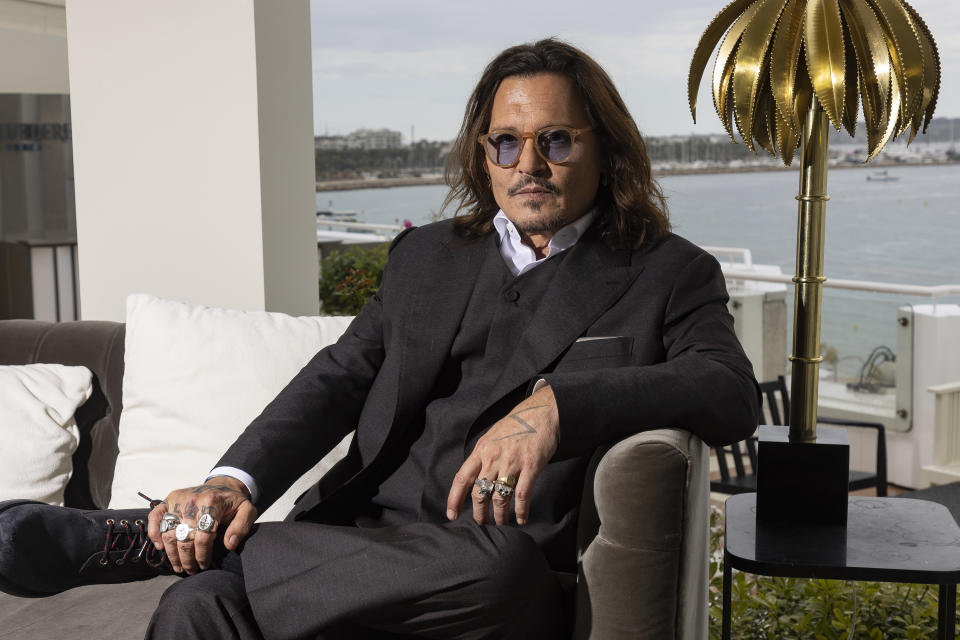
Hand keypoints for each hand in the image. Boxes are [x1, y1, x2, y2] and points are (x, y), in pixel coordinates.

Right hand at [147, 477, 256, 573]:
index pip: (203, 537)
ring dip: (172, 554)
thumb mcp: (247, 510)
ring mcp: (177, 500)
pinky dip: (154, 533)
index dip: (203, 555)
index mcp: (211, 503)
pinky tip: (160, 547)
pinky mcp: (168, 500)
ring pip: (168, 532)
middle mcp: (191, 501)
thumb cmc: (232, 501)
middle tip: (191, 570)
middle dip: (187, 559)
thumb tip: (229, 544)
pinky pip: (155, 517)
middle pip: (184, 538)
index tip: (204, 565)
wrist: (222, 485)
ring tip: (179, 566)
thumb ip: (242, 526)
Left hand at [446, 385, 558, 525]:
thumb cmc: (517, 425)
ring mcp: (512, 462)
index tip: (452, 515)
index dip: (454, 499)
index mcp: (481, 450)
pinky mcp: (531, 465)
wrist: (542, 412)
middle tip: (481, 524)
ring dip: (499, 515)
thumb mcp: (492, 436)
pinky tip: (521, 518)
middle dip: (479, 513)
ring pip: (499, 497)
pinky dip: (521, 511)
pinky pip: (522, 494)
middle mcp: (493, 457)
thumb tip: (475, 476)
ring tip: (501, 524)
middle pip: (479, 493)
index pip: (462, 478)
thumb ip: (483, 456)